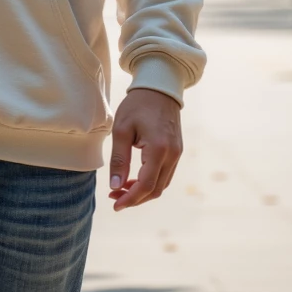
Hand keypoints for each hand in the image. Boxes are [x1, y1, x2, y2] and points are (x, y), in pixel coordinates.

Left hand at [108, 87, 181, 210]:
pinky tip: (134, 179)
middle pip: (156, 190)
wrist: (159, 87)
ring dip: (142, 191)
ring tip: (121, 188)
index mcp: (159, 150)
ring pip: (161, 184)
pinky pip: (165, 175)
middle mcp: (172, 155)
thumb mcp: (121, 129)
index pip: (146, 185)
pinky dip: (150, 181)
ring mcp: (177, 154)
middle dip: (135, 198)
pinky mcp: (177, 151)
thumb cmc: (137, 105)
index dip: (130, 199)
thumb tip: (115, 186)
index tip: (115, 204)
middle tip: (114, 197)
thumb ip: (119, 160)